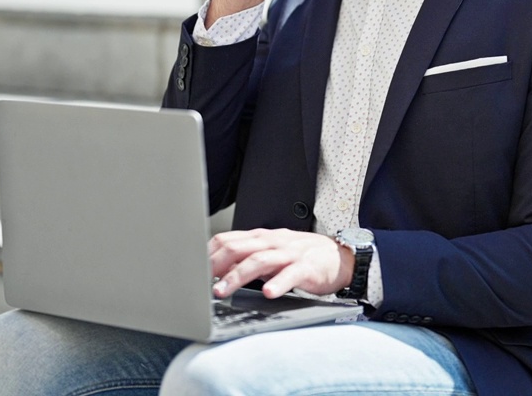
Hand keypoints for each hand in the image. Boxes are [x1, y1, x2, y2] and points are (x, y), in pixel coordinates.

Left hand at [209, 228, 352, 299]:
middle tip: (199, 283)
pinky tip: (269, 293)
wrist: (339, 257)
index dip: (207, 254)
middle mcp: (272, 242)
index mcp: (261, 238)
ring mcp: (289, 254)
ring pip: (258, 261)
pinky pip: (290, 274)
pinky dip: (278, 283)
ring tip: (221, 290)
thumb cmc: (301, 256)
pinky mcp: (306, 267)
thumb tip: (216, 269)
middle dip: (215, 265)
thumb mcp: (271, 252)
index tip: (192, 271)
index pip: (227, 239)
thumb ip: (247, 257)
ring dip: (236, 276)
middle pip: (238, 249)